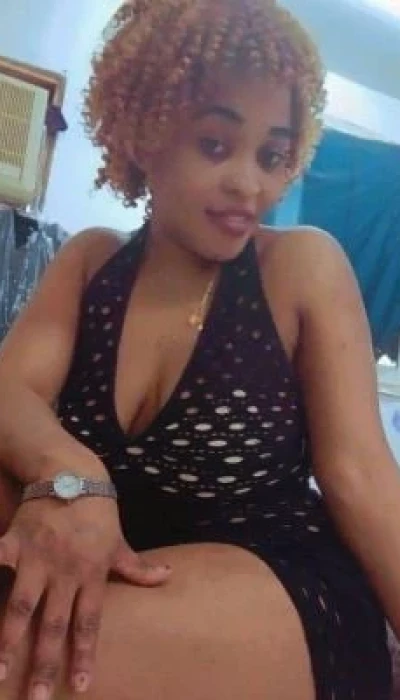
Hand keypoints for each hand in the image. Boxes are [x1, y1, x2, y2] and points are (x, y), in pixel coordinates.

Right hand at [0, 497, 170, 698]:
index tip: (81, 686)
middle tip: (37, 698)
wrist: (74, 475)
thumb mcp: (119, 542)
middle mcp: (65, 571)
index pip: (89, 622)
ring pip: (22, 606)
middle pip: (54, 624)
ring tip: (0, 672)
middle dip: (45, 663)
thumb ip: (138, 568)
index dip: (85, 654)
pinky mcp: (16, 541)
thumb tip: (169, 577)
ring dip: (9, 640)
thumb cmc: (99, 512)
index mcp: (92, 574)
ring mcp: (39, 557)